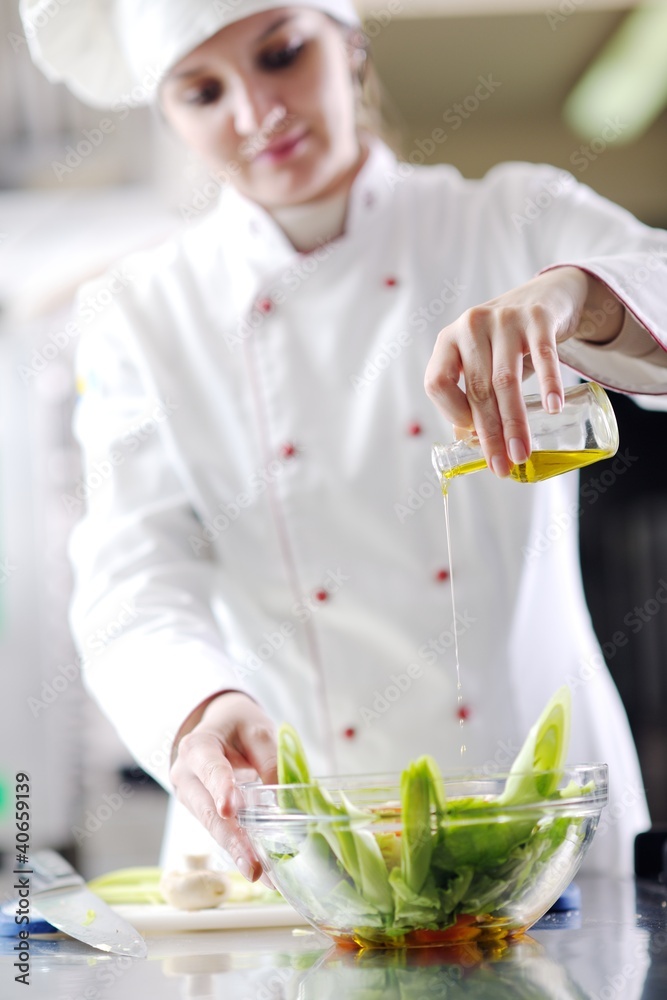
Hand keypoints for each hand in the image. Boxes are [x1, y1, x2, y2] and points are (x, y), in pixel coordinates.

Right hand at [169, 692, 276, 881]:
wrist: (219, 728)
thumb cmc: (237, 726)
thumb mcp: (257, 730)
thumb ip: (270, 759)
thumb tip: (284, 797)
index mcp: (197, 747)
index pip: (210, 768)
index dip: (221, 788)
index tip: (229, 809)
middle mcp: (186, 775)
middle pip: (208, 811)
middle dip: (232, 839)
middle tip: (253, 865)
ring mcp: (191, 798)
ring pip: (214, 828)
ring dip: (238, 852)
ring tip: (263, 875)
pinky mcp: (203, 812)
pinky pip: (220, 831)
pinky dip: (239, 848)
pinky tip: (260, 868)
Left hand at [423, 267, 622, 475]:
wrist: (543, 296)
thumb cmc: (505, 343)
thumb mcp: (481, 363)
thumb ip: (471, 397)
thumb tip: (468, 445)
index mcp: (448, 340)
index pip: (437, 383)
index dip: (452, 414)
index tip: (473, 437)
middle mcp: (471, 326)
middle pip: (477, 389)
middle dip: (490, 433)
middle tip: (502, 466)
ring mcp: (504, 319)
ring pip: (506, 380)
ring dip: (514, 422)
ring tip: (522, 453)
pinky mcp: (538, 317)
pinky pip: (543, 354)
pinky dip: (548, 383)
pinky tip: (552, 408)